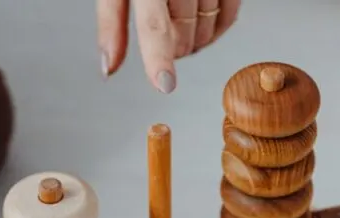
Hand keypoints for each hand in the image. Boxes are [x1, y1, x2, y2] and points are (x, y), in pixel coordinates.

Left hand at [98, 0, 241, 92]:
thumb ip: (112, 24)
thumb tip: (108, 67)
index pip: (153, 23)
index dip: (158, 56)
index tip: (164, 83)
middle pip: (182, 30)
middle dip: (173, 49)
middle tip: (166, 43)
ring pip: (207, 25)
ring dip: (194, 42)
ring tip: (182, 29)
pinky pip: (230, 13)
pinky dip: (217, 28)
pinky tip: (204, 24)